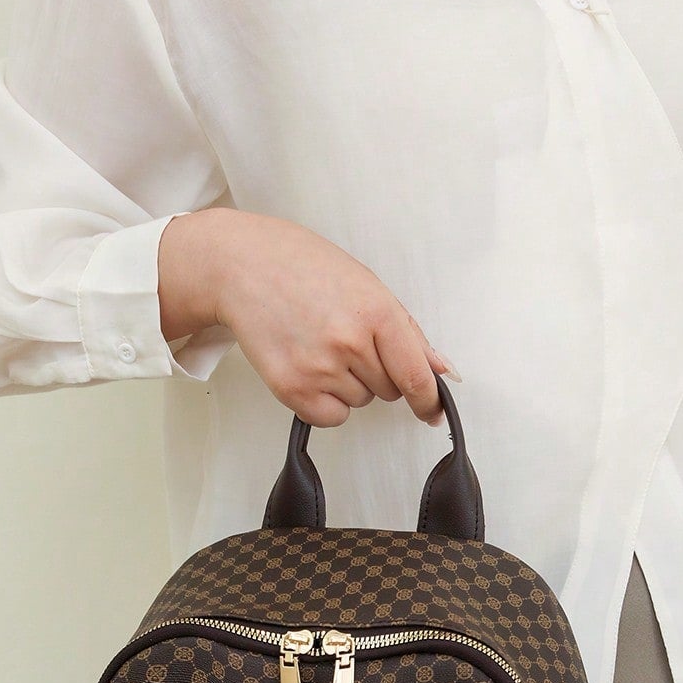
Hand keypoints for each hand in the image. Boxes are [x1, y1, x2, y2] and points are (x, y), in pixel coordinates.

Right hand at [158, 208, 455, 426]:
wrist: (241, 266)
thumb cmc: (304, 268)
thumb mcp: (366, 286)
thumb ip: (407, 332)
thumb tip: (441, 370)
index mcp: (376, 311)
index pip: (416, 375)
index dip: (428, 400)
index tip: (432, 413)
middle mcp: (349, 341)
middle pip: (389, 390)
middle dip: (377, 372)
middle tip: (345, 338)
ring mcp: (319, 367)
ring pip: (360, 402)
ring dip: (348, 384)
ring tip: (319, 344)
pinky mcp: (291, 388)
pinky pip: (330, 417)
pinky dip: (325, 402)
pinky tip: (309, 367)